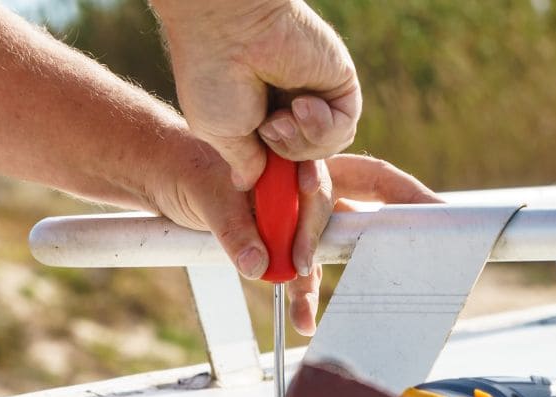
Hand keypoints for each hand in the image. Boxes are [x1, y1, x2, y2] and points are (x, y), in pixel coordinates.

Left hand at [148, 139, 440, 334]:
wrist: (169, 182)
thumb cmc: (195, 170)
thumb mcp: (210, 193)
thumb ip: (236, 227)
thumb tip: (260, 266)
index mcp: (306, 165)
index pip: (368, 178)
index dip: (407, 196)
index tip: (435, 214)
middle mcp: (310, 192)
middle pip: (355, 220)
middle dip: (374, 246)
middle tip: (401, 265)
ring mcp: (297, 222)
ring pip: (325, 256)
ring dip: (319, 284)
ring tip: (313, 310)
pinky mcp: (280, 247)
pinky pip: (299, 275)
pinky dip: (300, 297)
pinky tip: (301, 320)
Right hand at [150, 0, 361, 188]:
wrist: (229, 31)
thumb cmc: (213, 77)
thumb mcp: (220, 136)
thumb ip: (244, 163)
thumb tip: (249, 185)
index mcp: (258, 123)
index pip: (280, 169)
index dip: (281, 189)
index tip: (274, 206)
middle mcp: (288, 111)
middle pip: (305, 165)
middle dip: (290, 165)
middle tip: (270, 137)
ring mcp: (315, 98)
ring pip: (324, 150)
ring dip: (300, 144)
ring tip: (276, 118)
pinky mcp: (338, 85)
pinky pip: (343, 127)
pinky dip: (321, 127)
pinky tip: (300, 104)